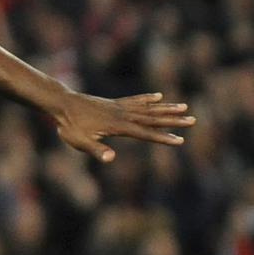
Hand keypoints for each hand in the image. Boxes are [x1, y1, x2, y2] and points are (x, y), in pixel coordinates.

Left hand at [53, 92, 193, 162]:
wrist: (61, 103)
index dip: (163, 138)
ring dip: (166, 108)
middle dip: (173, 120)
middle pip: (152, 118)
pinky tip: (159, 96)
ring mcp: (119, 107)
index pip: (145, 133)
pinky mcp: (113, 103)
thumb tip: (111, 158)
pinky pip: (135, 100)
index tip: (181, 140)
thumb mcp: (79, 141)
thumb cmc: (69, 125)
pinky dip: (148, 99)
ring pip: (148, 108)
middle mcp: (122, 114)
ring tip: (184, 106)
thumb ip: (96, 150)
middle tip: (193, 120)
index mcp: (118, 126)